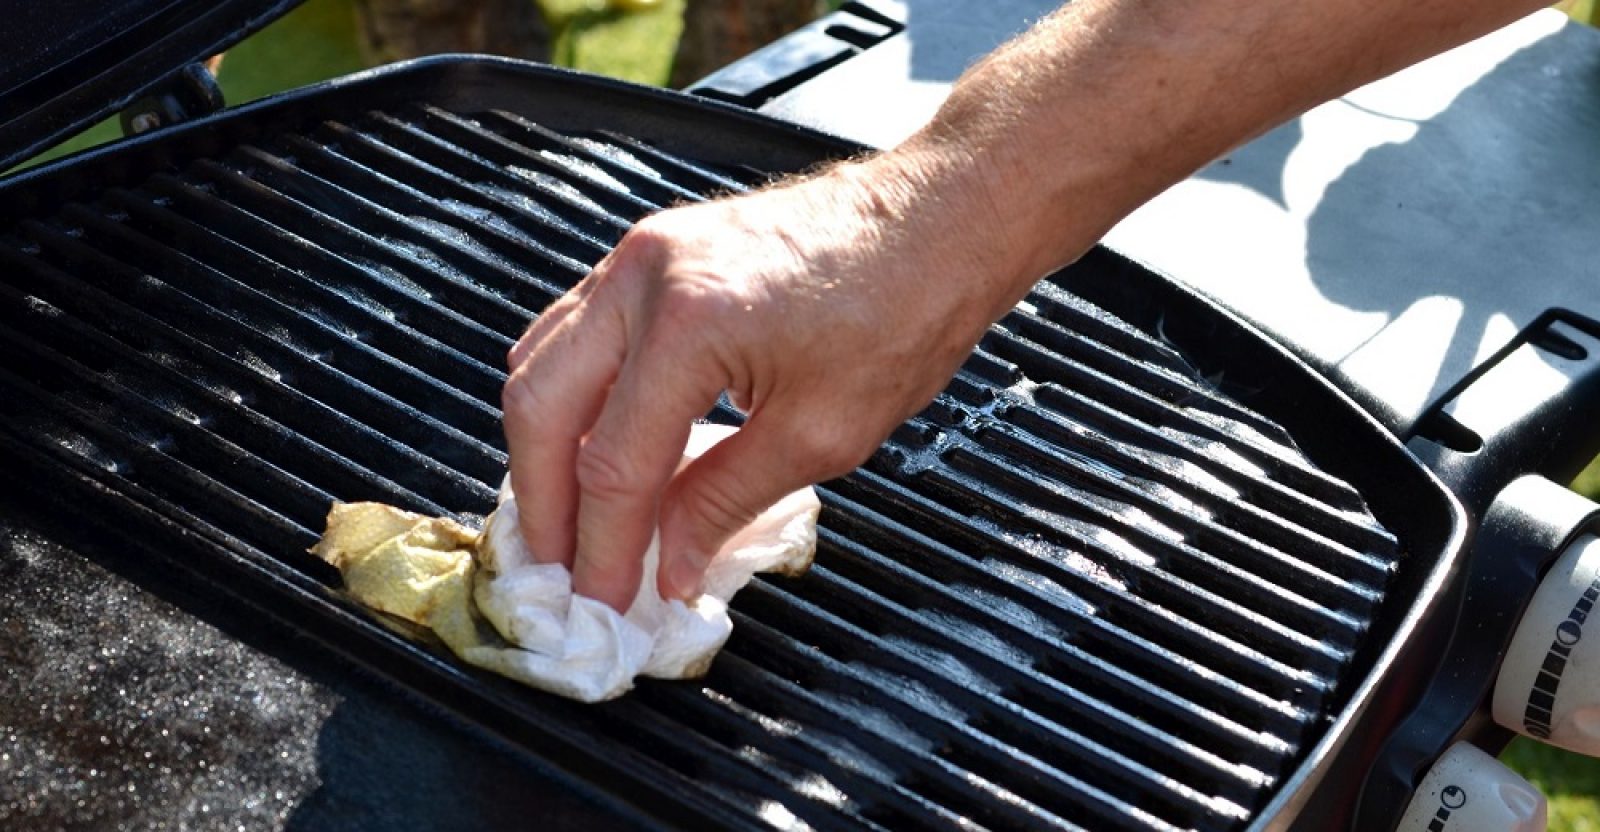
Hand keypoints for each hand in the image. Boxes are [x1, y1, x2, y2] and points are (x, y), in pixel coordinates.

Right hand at [501, 152, 1039, 610]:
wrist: (940, 218)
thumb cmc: (904, 308)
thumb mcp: (823, 432)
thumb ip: (725, 501)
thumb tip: (668, 564)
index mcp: (689, 323)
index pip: (614, 463)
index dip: (602, 547)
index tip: (603, 601)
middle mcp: (646, 277)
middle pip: (542, 405)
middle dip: (543, 501)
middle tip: (559, 569)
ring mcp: (642, 254)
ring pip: (543, 362)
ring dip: (546, 448)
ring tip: (568, 519)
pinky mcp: (653, 250)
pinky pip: (575, 331)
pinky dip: (572, 396)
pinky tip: (590, 443)